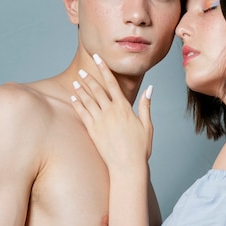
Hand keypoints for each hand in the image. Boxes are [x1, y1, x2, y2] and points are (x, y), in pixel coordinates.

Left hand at [70, 55, 153, 169]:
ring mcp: (100, 121)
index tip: (98, 58)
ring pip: (88, 100)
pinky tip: (73, 97)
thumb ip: (146, 106)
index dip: (104, 69)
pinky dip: (78, 104)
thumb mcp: (147, 126)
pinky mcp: (92, 131)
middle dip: (90, 78)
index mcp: (124, 108)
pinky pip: (83, 113)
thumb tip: (151, 89)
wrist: (127, 166)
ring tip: (76, 81)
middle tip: (83, 70)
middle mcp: (110, 112)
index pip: (112, 83)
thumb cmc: (140, 148)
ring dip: (81, 89)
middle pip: (97, 89)